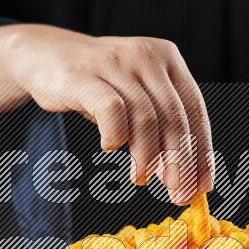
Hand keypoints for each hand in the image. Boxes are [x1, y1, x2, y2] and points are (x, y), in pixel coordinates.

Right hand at [0, 24, 213, 202]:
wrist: (46, 56)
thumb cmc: (100, 84)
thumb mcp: (137, 99)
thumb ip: (160, 129)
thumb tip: (182, 177)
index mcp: (169, 59)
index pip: (195, 111)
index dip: (202, 152)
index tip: (203, 186)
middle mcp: (147, 56)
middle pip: (174, 118)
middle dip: (180, 163)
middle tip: (177, 193)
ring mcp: (116, 63)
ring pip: (146, 118)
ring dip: (147, 157)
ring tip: (140, 177)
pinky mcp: (85, 76)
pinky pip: (111, 111)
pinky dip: (116, 136)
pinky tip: (111, 148)